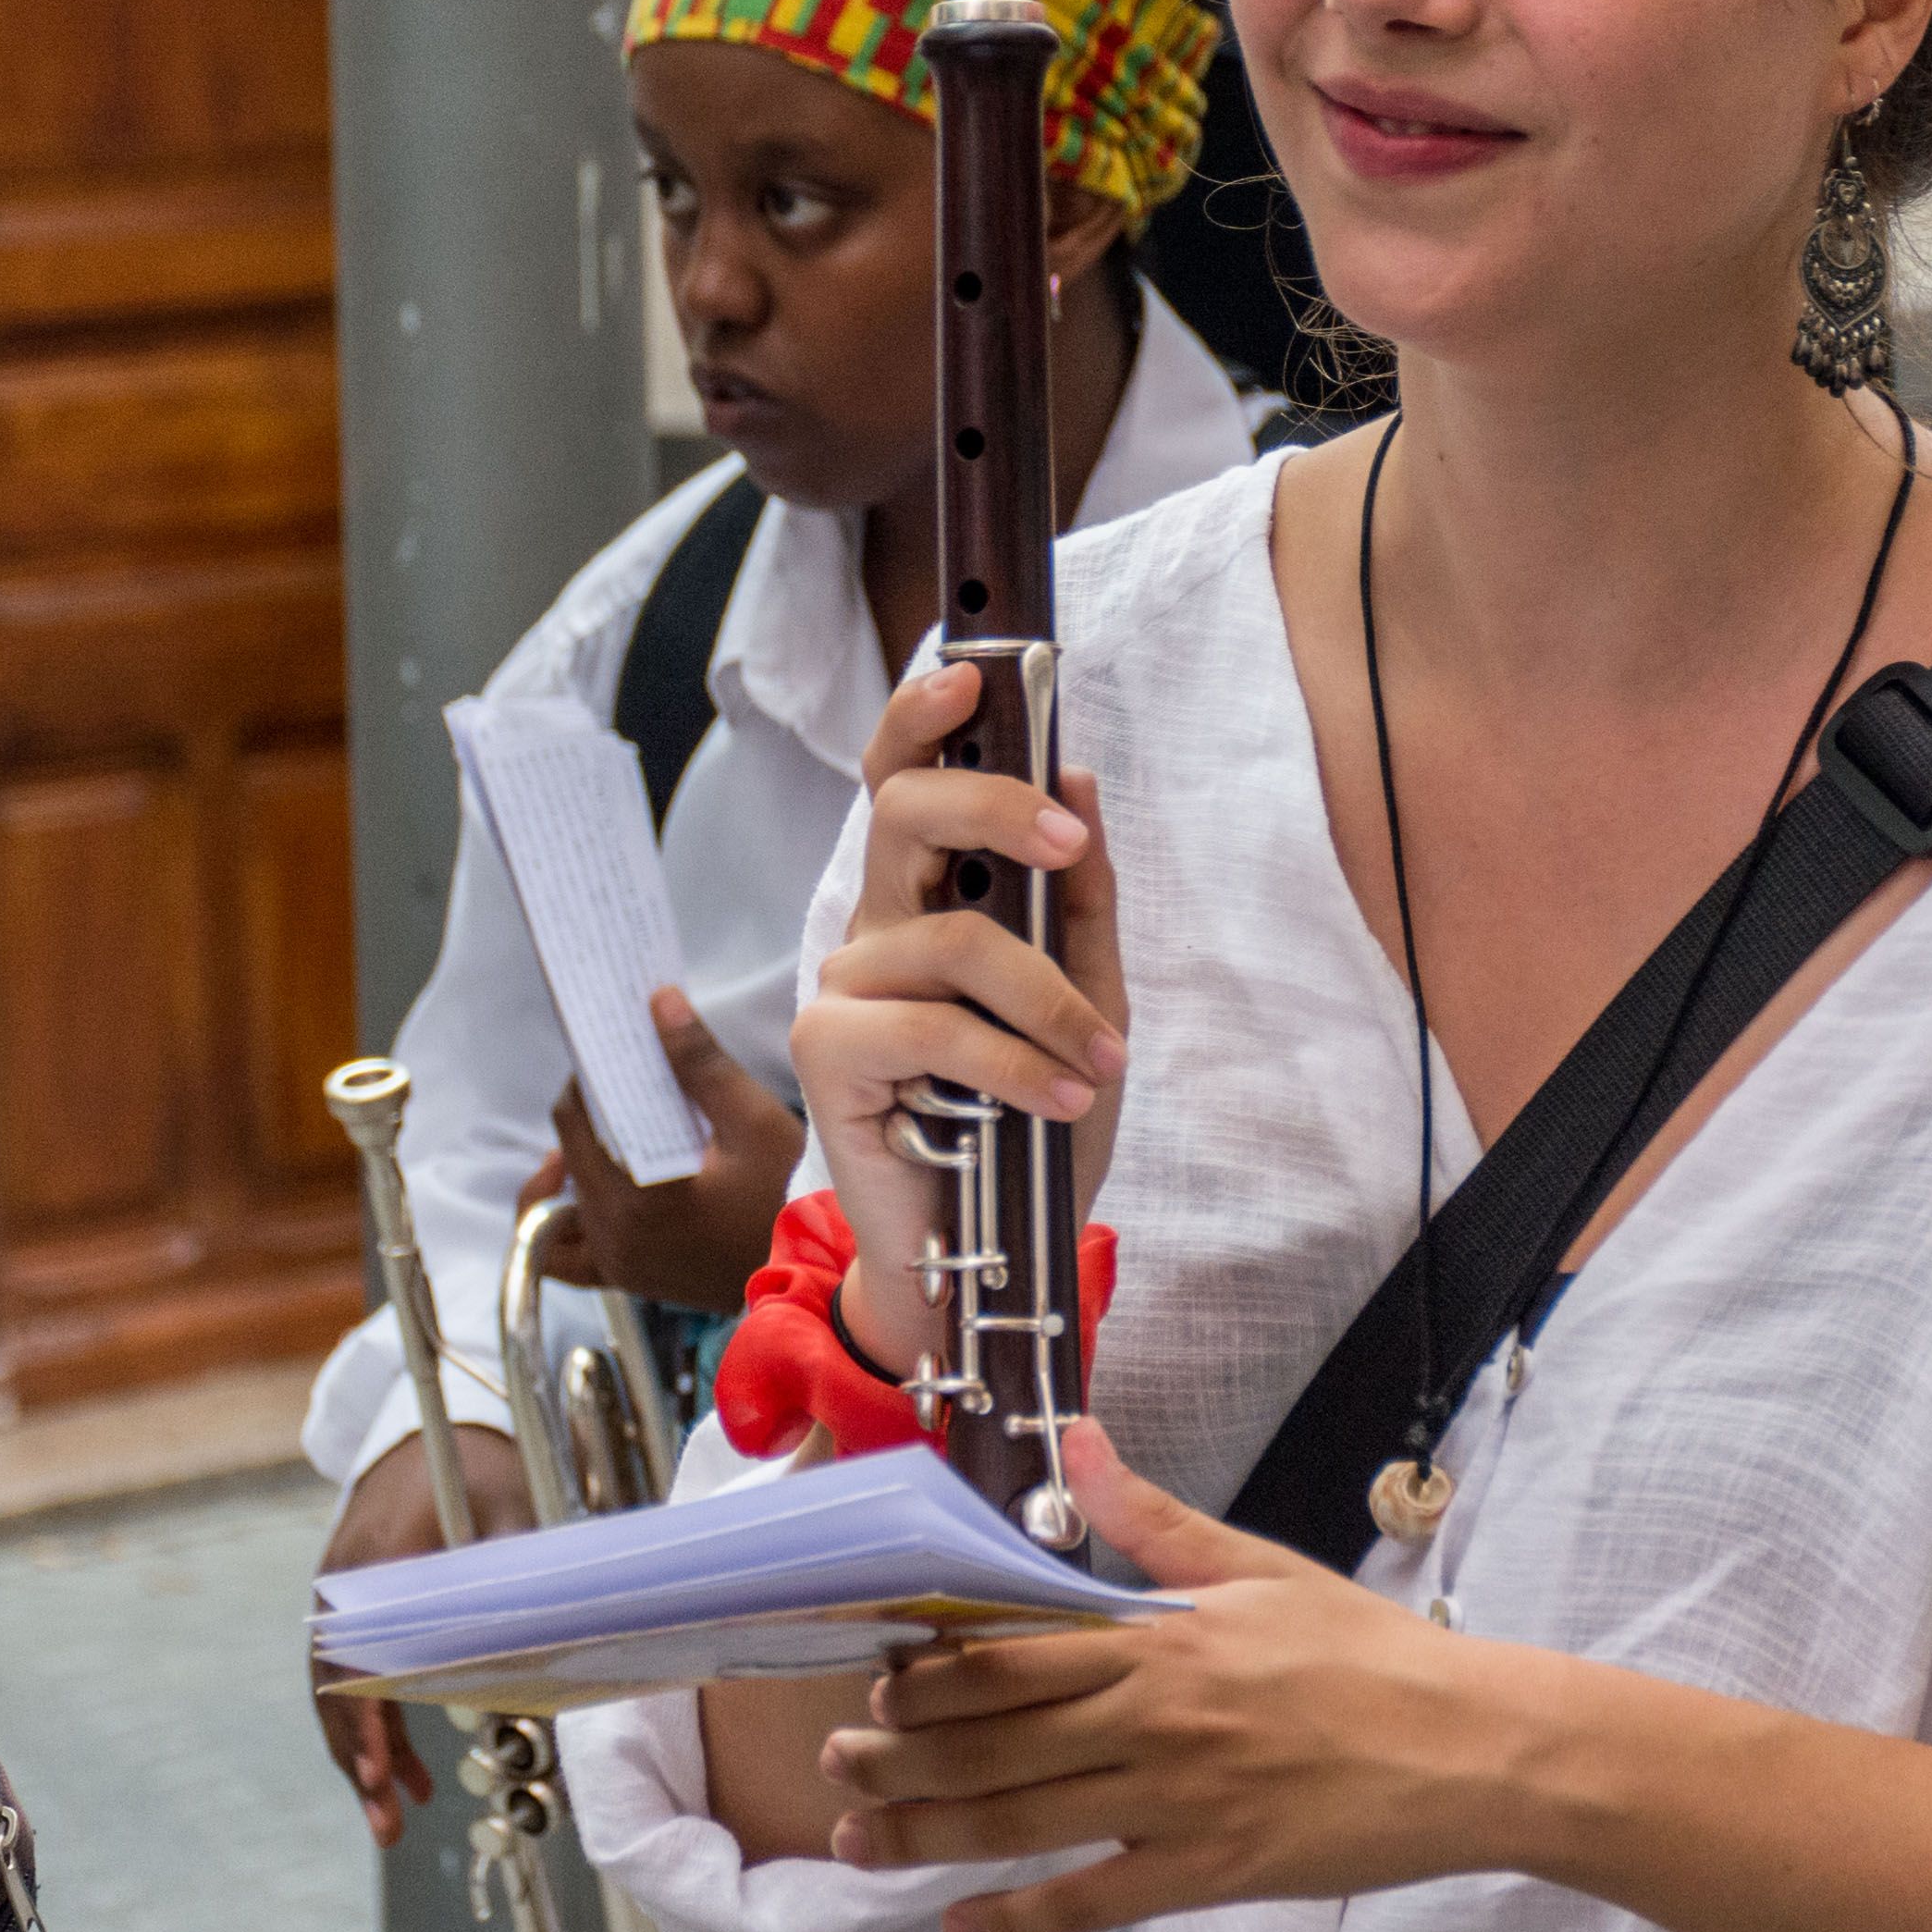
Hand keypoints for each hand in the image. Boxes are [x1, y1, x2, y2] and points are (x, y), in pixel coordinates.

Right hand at [309, 1423, 534, 1845]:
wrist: (436, 1420)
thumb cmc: (481, 1461)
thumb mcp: (510, 1506)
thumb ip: (520, 1577)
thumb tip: (551, 1656)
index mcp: (377, 1566)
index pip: (354, 1661)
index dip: (367, 1722)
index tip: (380, 1774)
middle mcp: (347, 1591)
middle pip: (337, 1690)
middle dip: (362, 1762)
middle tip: (386, 1825)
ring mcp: (346, 1603)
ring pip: (343, 1695)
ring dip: (369, 1757)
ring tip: (394, 1819)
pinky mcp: (359, 1612)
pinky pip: (360, 1679)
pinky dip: (383, 1726)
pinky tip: (411, 1773)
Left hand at [520, 992, 806, 1312]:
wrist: (811, 1272)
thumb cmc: (788, 1197)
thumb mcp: (755, 1122)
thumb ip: (700, 1062)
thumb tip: (659, 1001)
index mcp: (637, 1198)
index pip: (574, 1123)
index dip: (584, 1080)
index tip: (608, 1054)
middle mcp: (613, 1236)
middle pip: (567, 1157)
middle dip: (584, 1114)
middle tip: (615, 1083)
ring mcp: (616, 1264)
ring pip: (556, 1206)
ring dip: (571, 1163)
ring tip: (599, 1133)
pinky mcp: (626, 1278)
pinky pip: (563, 1256)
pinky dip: (560, 1222)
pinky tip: (580, 1191)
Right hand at [786, 659, 1126, 1374]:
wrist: (994, 1256)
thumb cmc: (1035, 1125)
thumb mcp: (1091, 1000)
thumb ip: (1083, 898)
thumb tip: (1079, 778)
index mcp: (927, 901)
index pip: (905, 783)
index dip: (925, 719)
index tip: (975, 676)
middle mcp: (873, 930)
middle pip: (902, 813)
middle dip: (992, 807)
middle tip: (1066, 848)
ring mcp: (843, 989)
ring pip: (952, 938)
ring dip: (1048, 1000)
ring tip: (1102, 1061)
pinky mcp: (829, 1057)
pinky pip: (934, 1025)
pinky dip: (1014, 1061)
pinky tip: (1061, 1097)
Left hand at [820, 1425, 1523, 1931]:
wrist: (1471, 1748)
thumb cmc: (1369, 1656)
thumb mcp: (1263, 1569)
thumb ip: (1157, 1520)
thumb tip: (1083, 1441)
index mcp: (1162, 1643)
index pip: (1013, 1655)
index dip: (929, 1674)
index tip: (875, 1681)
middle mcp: (1155, 1723)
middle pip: (993, 1743)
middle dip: (899, 1757)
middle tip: (832, 1764)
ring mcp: (1179, 1804)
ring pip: (1022, 1821)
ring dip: (928, 1835)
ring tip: (857, 1841)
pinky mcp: (1209, 1873)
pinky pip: (1092, 1900)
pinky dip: (1018, 1918)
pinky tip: (961, 1924)